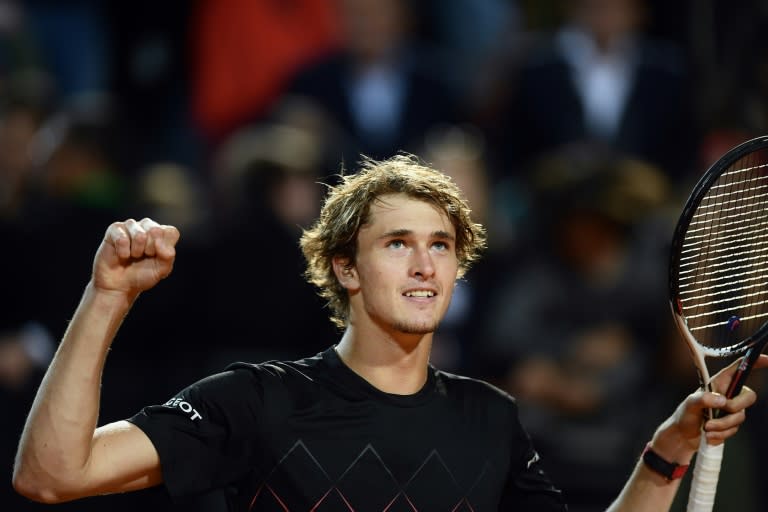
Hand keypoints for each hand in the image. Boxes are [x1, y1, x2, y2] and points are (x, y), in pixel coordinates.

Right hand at [92, 218, 179, 296]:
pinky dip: (123, 252)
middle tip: (143, 256)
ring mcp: (131, 226)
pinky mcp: (115, 229)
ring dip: (136, 251)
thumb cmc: (142, 275)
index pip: (171, 232)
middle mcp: (147, 226)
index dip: (164, 248)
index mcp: (162, 233)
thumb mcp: (161, 270)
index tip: (157, 257)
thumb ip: (168, 255)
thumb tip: (159, 242)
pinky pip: (122, 239)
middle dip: (150, 249)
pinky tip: (122, 255)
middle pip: (156, 230)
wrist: (120, 285)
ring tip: (133, 255)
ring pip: (139, 235)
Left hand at [651, 354, 767, 462]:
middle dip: (735, 407)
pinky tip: (708, 434)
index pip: (739, 369)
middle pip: (749, 396)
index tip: (767, 359)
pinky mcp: (732, 424)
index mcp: (719, 383)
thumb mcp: (689, 403)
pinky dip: (721, 434)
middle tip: (719, 411)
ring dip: (722, 425)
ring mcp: (731, 410)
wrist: (684, 435)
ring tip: (706, 427)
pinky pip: (734, 430)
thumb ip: (703, 399)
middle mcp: (728, 394)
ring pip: (740, 417)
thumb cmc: (685, 414)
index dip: (755, 362)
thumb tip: (722, 401)